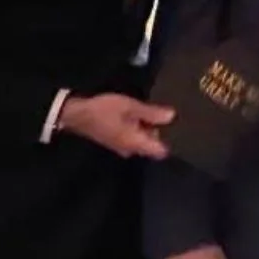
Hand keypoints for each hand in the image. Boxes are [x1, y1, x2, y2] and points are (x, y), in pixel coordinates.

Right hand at [58, 93, 172, 158]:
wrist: (76, 114)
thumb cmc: (103, 110)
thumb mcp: (130, 107)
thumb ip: (151, 113)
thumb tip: (172, 117)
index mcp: (135, 143)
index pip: (160, 152)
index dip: (172, 142)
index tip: (182, 130)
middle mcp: (130, 149)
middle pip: (153, 144)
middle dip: (162, 132)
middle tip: (173, 115)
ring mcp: (123, 146)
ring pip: (144, 139)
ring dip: (150, 128)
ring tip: (161, 112)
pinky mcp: (117, 141)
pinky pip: (135, 137)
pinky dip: (141, 128)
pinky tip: (143, 115)